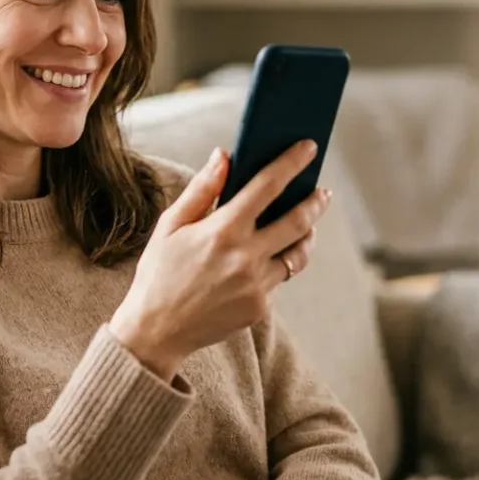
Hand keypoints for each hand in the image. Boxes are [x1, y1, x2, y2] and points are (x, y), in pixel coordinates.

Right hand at [109, 141, 331, 380]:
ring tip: (309, 225)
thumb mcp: (170, 226)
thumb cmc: (158, 273)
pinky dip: (279, 264)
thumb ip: (201, 189)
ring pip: (298, 254)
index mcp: (223, 230)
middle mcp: (246, 257)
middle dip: (315, 202)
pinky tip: (272, 257)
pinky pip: (279, 279)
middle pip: (298, 221)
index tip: (309, 148)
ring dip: (308, 235)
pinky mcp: (260, 307)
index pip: (268, 186)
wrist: (155, 332)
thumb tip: (223, 156)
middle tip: (322, 192)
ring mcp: (257, 285)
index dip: (292, 163)